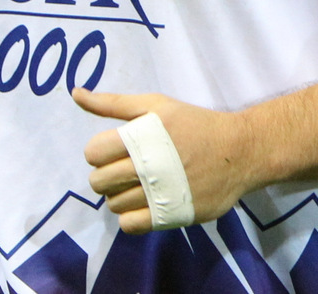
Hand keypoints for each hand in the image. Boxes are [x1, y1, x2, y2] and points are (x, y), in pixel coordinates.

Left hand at [76, 88, 264, 233]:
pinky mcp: (171, 214)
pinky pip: (129, 225)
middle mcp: (150, 165)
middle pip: (98, 182)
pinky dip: (134, 216)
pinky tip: (148, 202)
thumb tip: (75, 94)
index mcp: (143, 136)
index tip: (121, 149)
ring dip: (122, 196)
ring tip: (143, 184)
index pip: (93, 153)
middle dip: (109, 175)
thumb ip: (114, 103)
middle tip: (131, 168)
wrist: (242, 151)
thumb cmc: (196, 125)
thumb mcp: (158, 105)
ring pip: (113, 205)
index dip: (102, 151)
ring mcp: (160, 192)